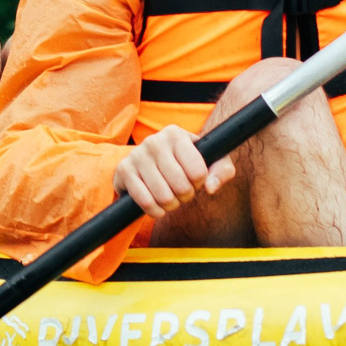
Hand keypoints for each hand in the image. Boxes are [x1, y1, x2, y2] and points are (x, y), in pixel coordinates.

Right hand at [111, 123, 235, 217]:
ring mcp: (136, 155)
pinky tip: (158, 207)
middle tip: (182, 191)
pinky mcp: (123, 171)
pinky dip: (155, 211)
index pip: (198, 171)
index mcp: (176, 134)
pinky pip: (145, 202)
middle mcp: (154, 141)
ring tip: (170, 197)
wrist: (150, 164)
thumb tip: (211, 187)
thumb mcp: (210, 160)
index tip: (195, 179)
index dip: (200, 183)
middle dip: (186, 196)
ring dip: (171, 204)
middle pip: (181, 186)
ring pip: (163, 196)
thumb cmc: (185, 163)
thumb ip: (222, 170)